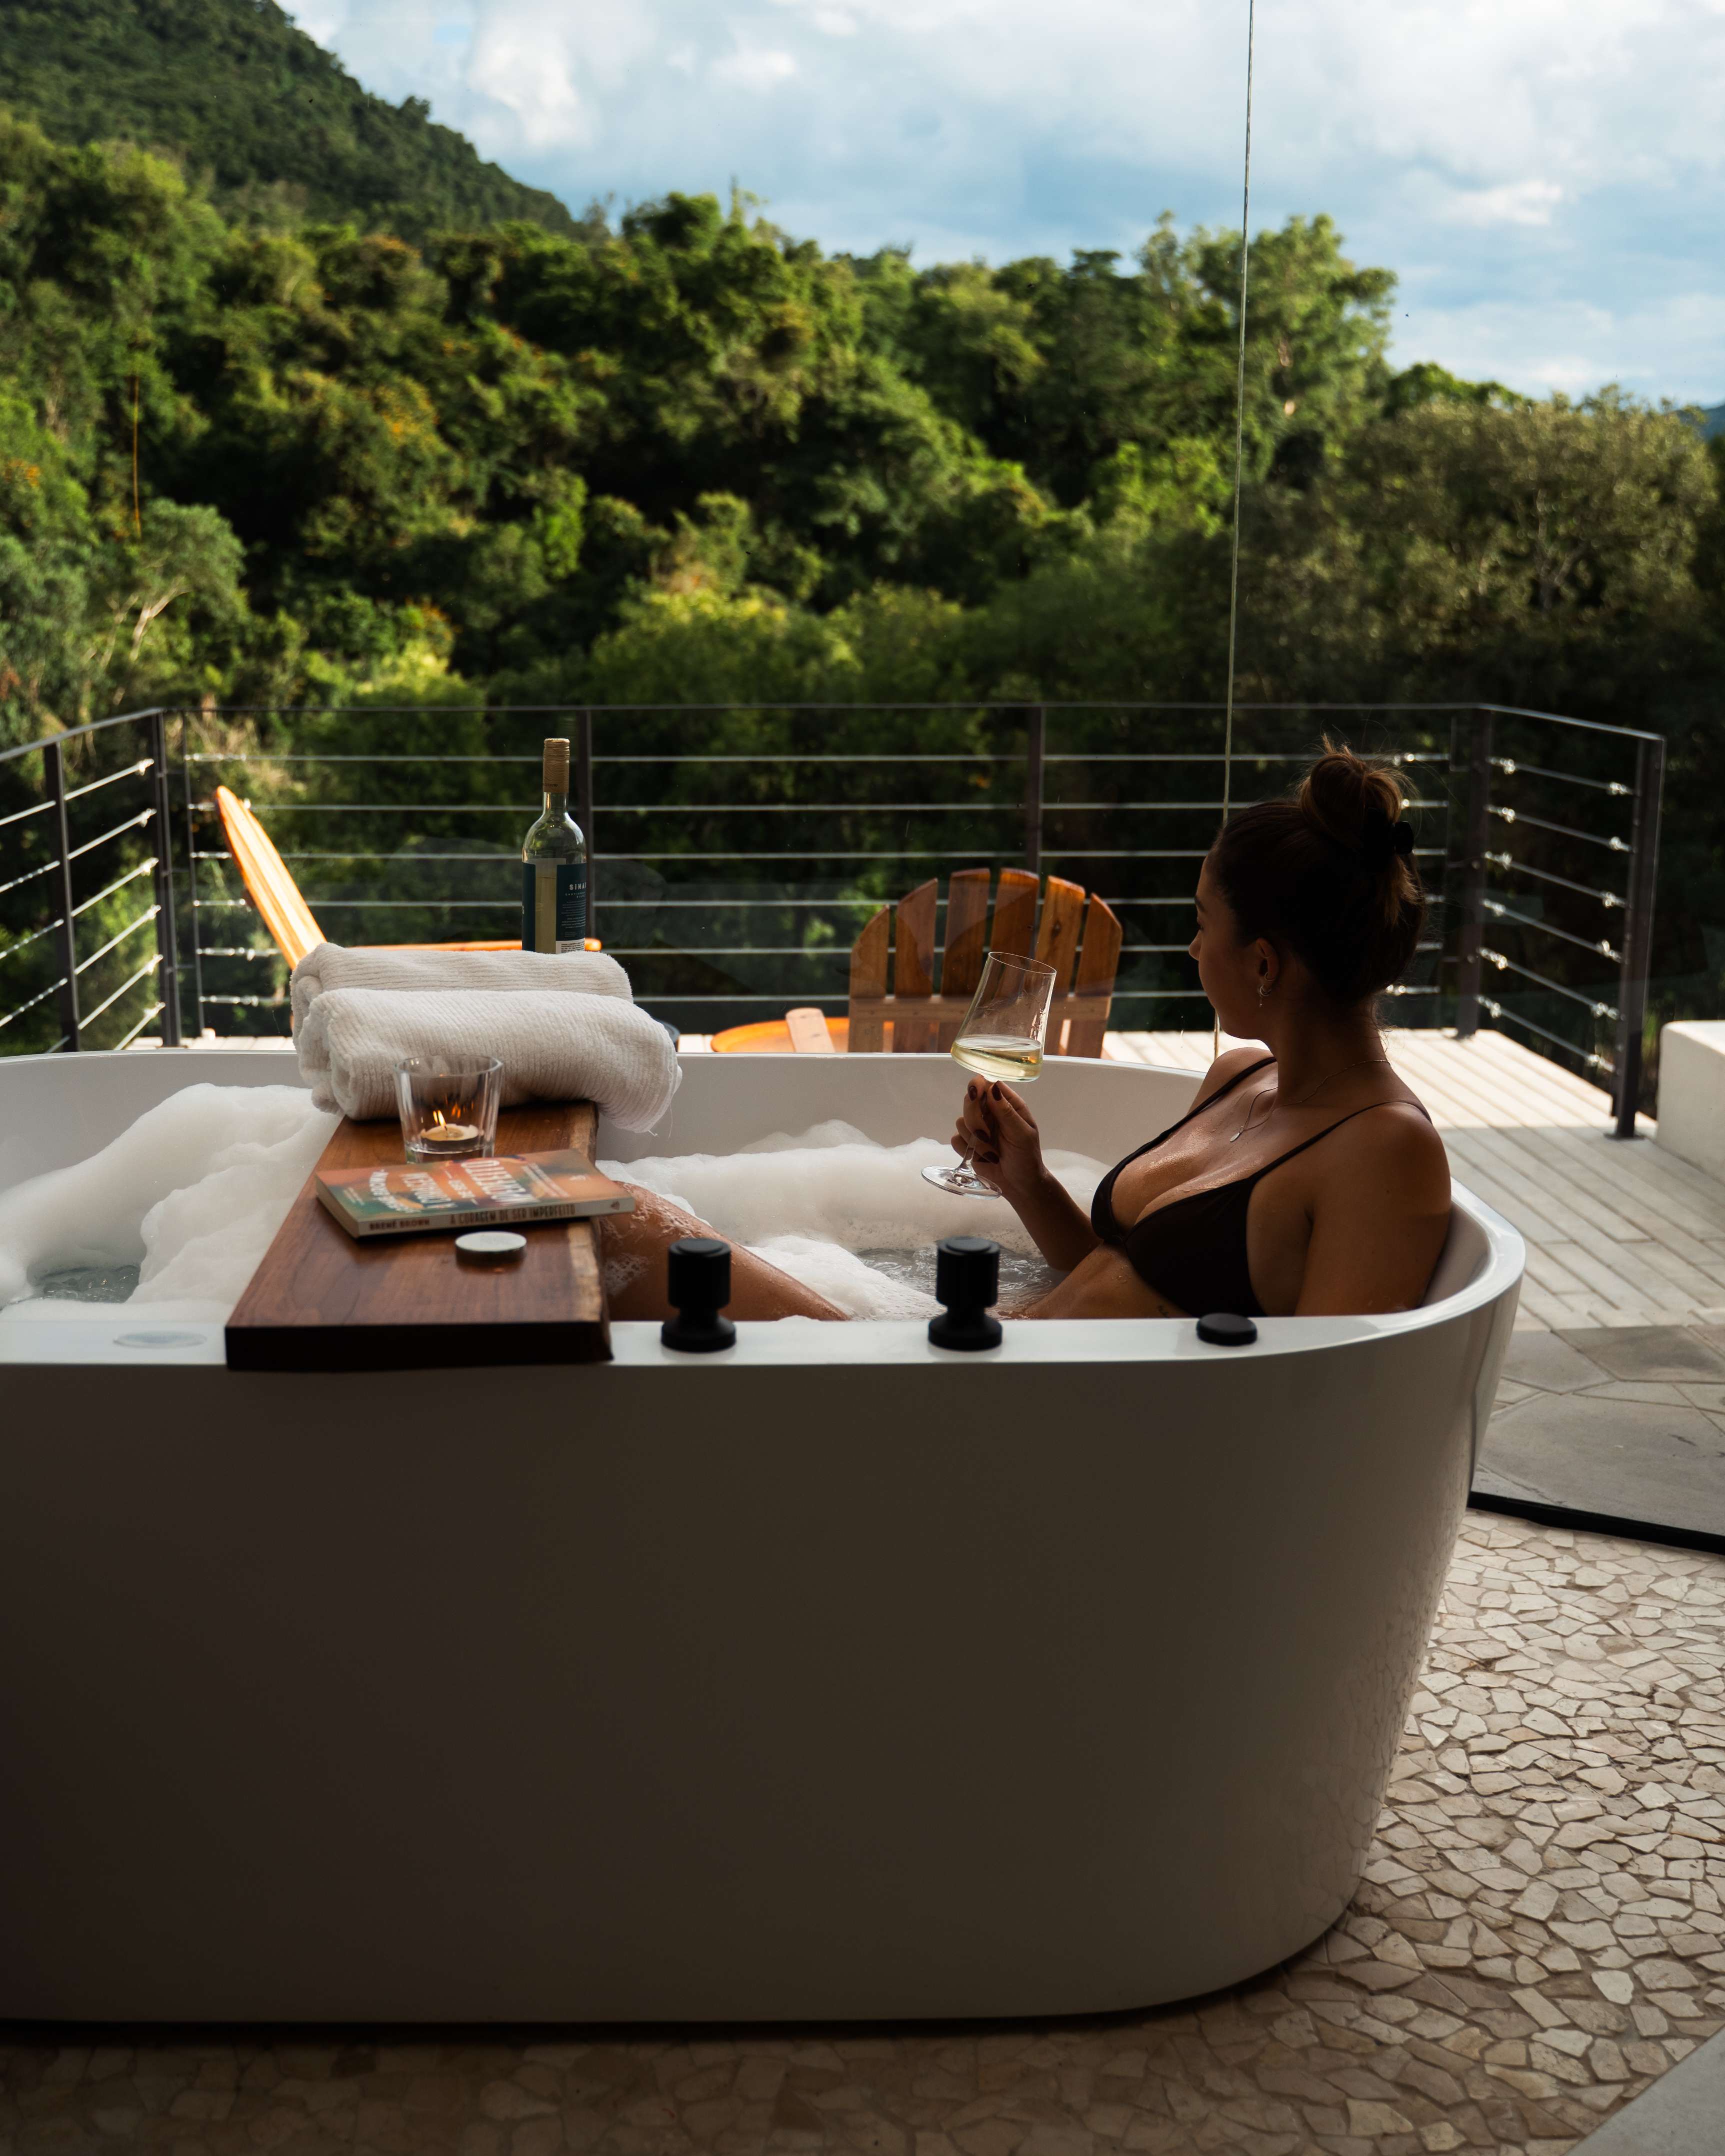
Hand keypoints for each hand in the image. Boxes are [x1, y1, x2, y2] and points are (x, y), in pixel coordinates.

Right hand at [952, 1078, 1044, 1200]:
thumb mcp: (1022, 1134)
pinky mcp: (966, 1143)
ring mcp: (977, 1128)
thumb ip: (1007, 1112)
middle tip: (986, 1135)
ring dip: (975, 1140)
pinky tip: (983, 1157)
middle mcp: (990, 1113)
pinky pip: (955, 1139)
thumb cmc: (1026, 1157)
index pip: (987, 1085)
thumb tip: (993, 1087)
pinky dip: (967, 1149)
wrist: (1019, 1184)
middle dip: (976, 1120)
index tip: (975, 1094)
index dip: (978, 1087)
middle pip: (969, 1100)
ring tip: (992, 1152)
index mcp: (1007, 1105)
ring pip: (960, 1121)